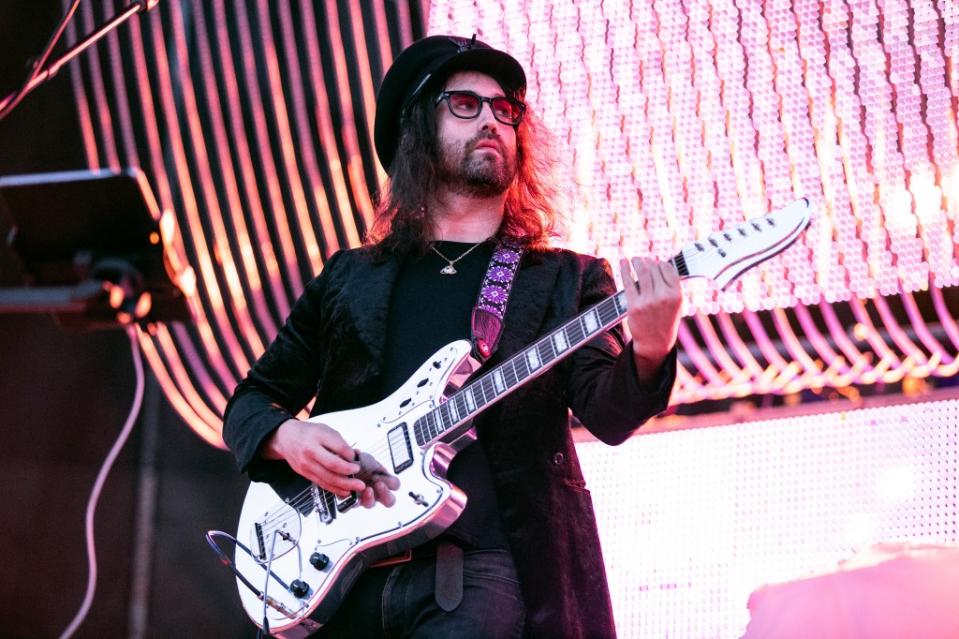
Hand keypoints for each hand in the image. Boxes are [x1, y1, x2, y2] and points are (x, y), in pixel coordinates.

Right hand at [264, 419, 399, 506]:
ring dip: (344, 485)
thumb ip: (340, 443)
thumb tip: (354, 456)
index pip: (339, 447)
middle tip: (360, 477)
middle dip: (349, 473)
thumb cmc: (308, 433)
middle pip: (333, 465)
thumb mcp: (325, 430)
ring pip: (327, 478)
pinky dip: (334, 489)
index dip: (351, 455)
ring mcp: (306, 464)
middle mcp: (310, 451)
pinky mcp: (305, 474)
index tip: (356, 458)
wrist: (286, 438)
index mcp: (317, 437)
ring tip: (357, 487)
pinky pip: (322, 484)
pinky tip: (345, 491)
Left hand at [619, 257, 681, 382]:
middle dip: (647, 261)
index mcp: (677, 295)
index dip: (660, 263)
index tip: (655, 261)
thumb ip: (671, 286)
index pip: (668, 269)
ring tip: (634, 259)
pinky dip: (625, 269)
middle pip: (654, 269)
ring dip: (637, 262)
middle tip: (642, 259)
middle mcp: (664, 297)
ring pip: (642, 272)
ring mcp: (649, 301)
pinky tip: (623, 262)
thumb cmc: (665, 321)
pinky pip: (629, 282)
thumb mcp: (677, 304)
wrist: (655, 343)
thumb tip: (660, 263)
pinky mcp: (634, 306)